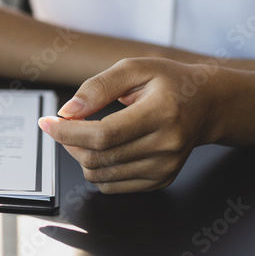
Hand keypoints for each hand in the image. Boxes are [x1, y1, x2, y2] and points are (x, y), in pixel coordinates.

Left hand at [38, 58, 224, 193]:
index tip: (47, 123)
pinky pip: (112, 187)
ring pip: (101, 176)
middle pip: (99, 158)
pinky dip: (97, 170)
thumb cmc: (169, 82)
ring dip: (80, 157)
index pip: (104, 135)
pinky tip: (102, 150)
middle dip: (69, 143)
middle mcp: (167, 144)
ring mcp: (166, 167)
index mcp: (162, 113)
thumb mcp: (133, 68)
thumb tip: (67, 112)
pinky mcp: (161, 180)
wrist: (207, 105)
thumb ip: (97, 87)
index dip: (67, 132)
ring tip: (85, 135)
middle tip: (65, 125)